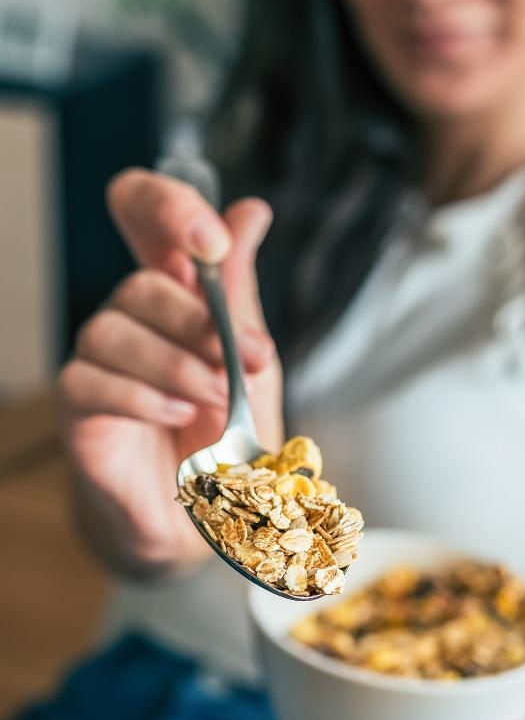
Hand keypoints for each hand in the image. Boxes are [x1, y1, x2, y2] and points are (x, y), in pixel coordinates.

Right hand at [57, 169, 283, 576]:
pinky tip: (177, 412)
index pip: (143, 215)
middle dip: (200, 324)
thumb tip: (251, 210)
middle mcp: (131, 319)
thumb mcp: (249, 358)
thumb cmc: (226, 431)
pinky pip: (92, 381)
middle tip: (245, 363)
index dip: (168, 208)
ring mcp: (99, 360)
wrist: (208, 511)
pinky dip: (142, 395)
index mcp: (174, 293)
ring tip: (216, 397)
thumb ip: (240, 291)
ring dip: (176, 364)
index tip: (213, 242)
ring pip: (113, 332)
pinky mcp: (79, 405)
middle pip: (140, 285)